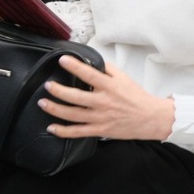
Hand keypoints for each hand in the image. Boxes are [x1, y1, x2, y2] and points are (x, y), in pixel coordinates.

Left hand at [40, 57, 174, 140]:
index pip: (89, 74)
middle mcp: (103, 102)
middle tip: (48, 85)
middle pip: (76, 97)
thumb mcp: (124, 77)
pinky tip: (51, 128)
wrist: (149, 118)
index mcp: (109, 86)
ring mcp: (100, 118)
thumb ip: (108, 69)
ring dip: (55, 109)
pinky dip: (63, 131)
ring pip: (73, 115)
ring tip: (43, 103)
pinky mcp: (99, 130)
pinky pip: (78, 132)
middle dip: (59, 91)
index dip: (74, 66)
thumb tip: (92, 62)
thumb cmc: (136, 96)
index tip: (62, 60)